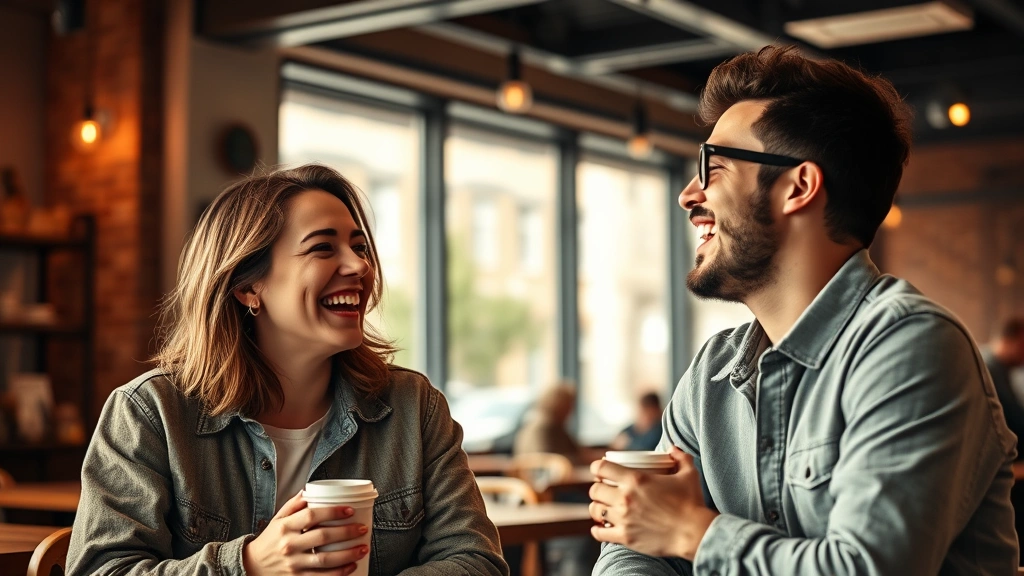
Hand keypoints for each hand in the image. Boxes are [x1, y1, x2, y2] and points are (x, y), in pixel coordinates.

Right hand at [243, 490, 368, 574]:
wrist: (252, 566)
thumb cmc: (270, 540)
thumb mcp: (278, 519)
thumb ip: (294, 504)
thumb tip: (310, 489)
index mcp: (285, 527)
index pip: (312, 516)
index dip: (333, 512)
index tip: (349, 510)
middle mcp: (289, 545)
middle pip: (322, 537)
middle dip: (347, 533)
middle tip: (362, 529)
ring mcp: (293, 564)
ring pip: (325, 560)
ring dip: (348, 554)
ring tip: (363, 548)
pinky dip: (339, 573)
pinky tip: (352, 566)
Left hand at [589, 446, 717, 559]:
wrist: (695, 533)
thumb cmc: (692, 503)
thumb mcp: (689, 474)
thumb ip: (681, 457)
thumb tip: (673, 449)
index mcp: (635, 479)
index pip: (601, 468)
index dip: (597, 467)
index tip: (600, 470)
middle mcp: (625, 498)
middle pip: (594, 490)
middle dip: (597, 489)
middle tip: (604, 490)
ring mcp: (624, 519)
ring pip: (595, 510)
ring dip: (598, 508)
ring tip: (604, 508)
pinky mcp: (626, 537)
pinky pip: (600, 533)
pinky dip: (598, 530)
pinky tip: (601, 528)